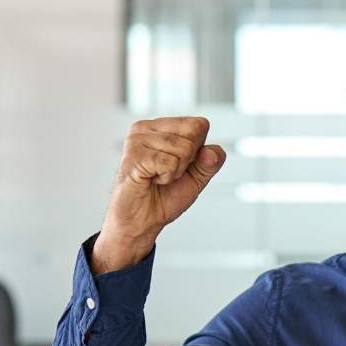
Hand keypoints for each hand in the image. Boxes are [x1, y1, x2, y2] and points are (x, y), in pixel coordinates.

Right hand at [91, 116, 225, 272]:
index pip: (200, 124)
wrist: (141, 221)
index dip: (198, 151)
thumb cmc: (163, 197)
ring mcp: (137, 140)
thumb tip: (212, 152)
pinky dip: (165, 178)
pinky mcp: (133, 155)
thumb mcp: (197, 178)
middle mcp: (147, 128)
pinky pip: (169, 163)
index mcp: (161, 127)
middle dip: (188, 162)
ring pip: (183, 149)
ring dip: (175, 172)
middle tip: (166, 173)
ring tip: (156, 177)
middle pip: (194, 134)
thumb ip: (210, 162)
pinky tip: (149, 180)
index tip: (180, 166)